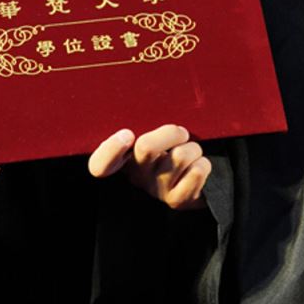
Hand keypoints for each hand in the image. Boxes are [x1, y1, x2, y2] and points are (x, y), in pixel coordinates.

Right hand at [88, 124, 208, 209]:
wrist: (194, 183)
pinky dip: (202, 164)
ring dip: (193, 149)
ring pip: (180, 156)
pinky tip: (197, 167)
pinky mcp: (177, 201)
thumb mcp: (155, 135)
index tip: (127, 134)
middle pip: (146, 147)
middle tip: (181, 133)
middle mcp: (136, 175)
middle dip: (171, 132)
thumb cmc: (171, 150)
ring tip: (191, 153)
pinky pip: (196, 172)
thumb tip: (147, 102)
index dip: (109, 150)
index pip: (100, 164)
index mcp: (124, 158)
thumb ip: (146, 123)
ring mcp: (156, 190)